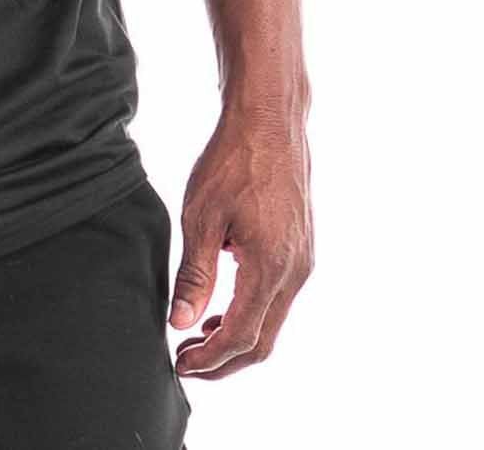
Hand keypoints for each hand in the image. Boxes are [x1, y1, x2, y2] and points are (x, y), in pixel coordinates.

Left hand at [168, 102, 312, 378]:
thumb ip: (195, 275)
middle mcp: (296, 272)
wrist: (270, 120)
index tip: (180, 363)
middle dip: (224, 360)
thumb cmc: (232, 160)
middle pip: (263, 341)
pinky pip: (278, 299)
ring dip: (237, 337)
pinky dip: (250, 313)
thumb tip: (180, 323)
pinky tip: (221, 304)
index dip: (210, 358)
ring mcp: (303, 262)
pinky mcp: (302, 250)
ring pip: (272, 322)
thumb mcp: (201, 216)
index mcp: (271, 266)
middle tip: (186, 360)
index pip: (242, 336)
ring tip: (197, 334)